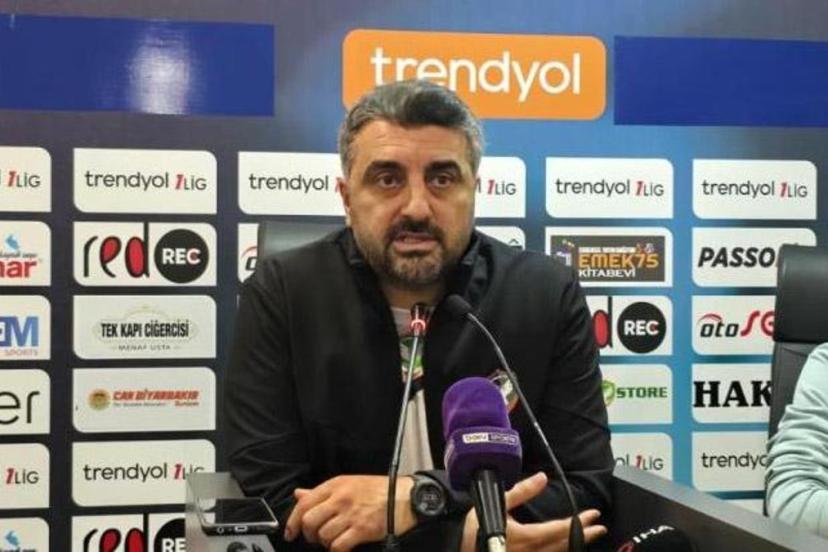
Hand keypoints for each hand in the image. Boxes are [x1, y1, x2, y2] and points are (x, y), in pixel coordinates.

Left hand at [284, 475, 415, 550]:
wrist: (405, 497)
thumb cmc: (378, 490)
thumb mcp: (348, 484)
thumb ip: (321, 492)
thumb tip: (299, 495)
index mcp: (335, 485)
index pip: (304, 504)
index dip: (293, 522)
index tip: (291, 533)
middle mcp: (340, 498)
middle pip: (309, 521)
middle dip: (309, 535)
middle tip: (315, 538)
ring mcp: (351, 514)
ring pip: (323, 535)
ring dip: (325, 543)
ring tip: (334, 540)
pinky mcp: (362, 529)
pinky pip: (338, 546)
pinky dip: (337, 550)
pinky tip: (342, 547)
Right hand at [460, 472, 606, 551]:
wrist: (460, 547)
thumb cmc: (476, 528)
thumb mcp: (498, 503)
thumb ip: (522, 491)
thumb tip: (540, 477)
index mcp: (526, 536)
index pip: (559, 529)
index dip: (579, 522)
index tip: (593, 515)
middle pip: (564, 545)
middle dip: (584, 535)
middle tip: (600, 528)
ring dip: (575, 545)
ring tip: (588, 537)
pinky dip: (560, 551)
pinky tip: (566, 548)